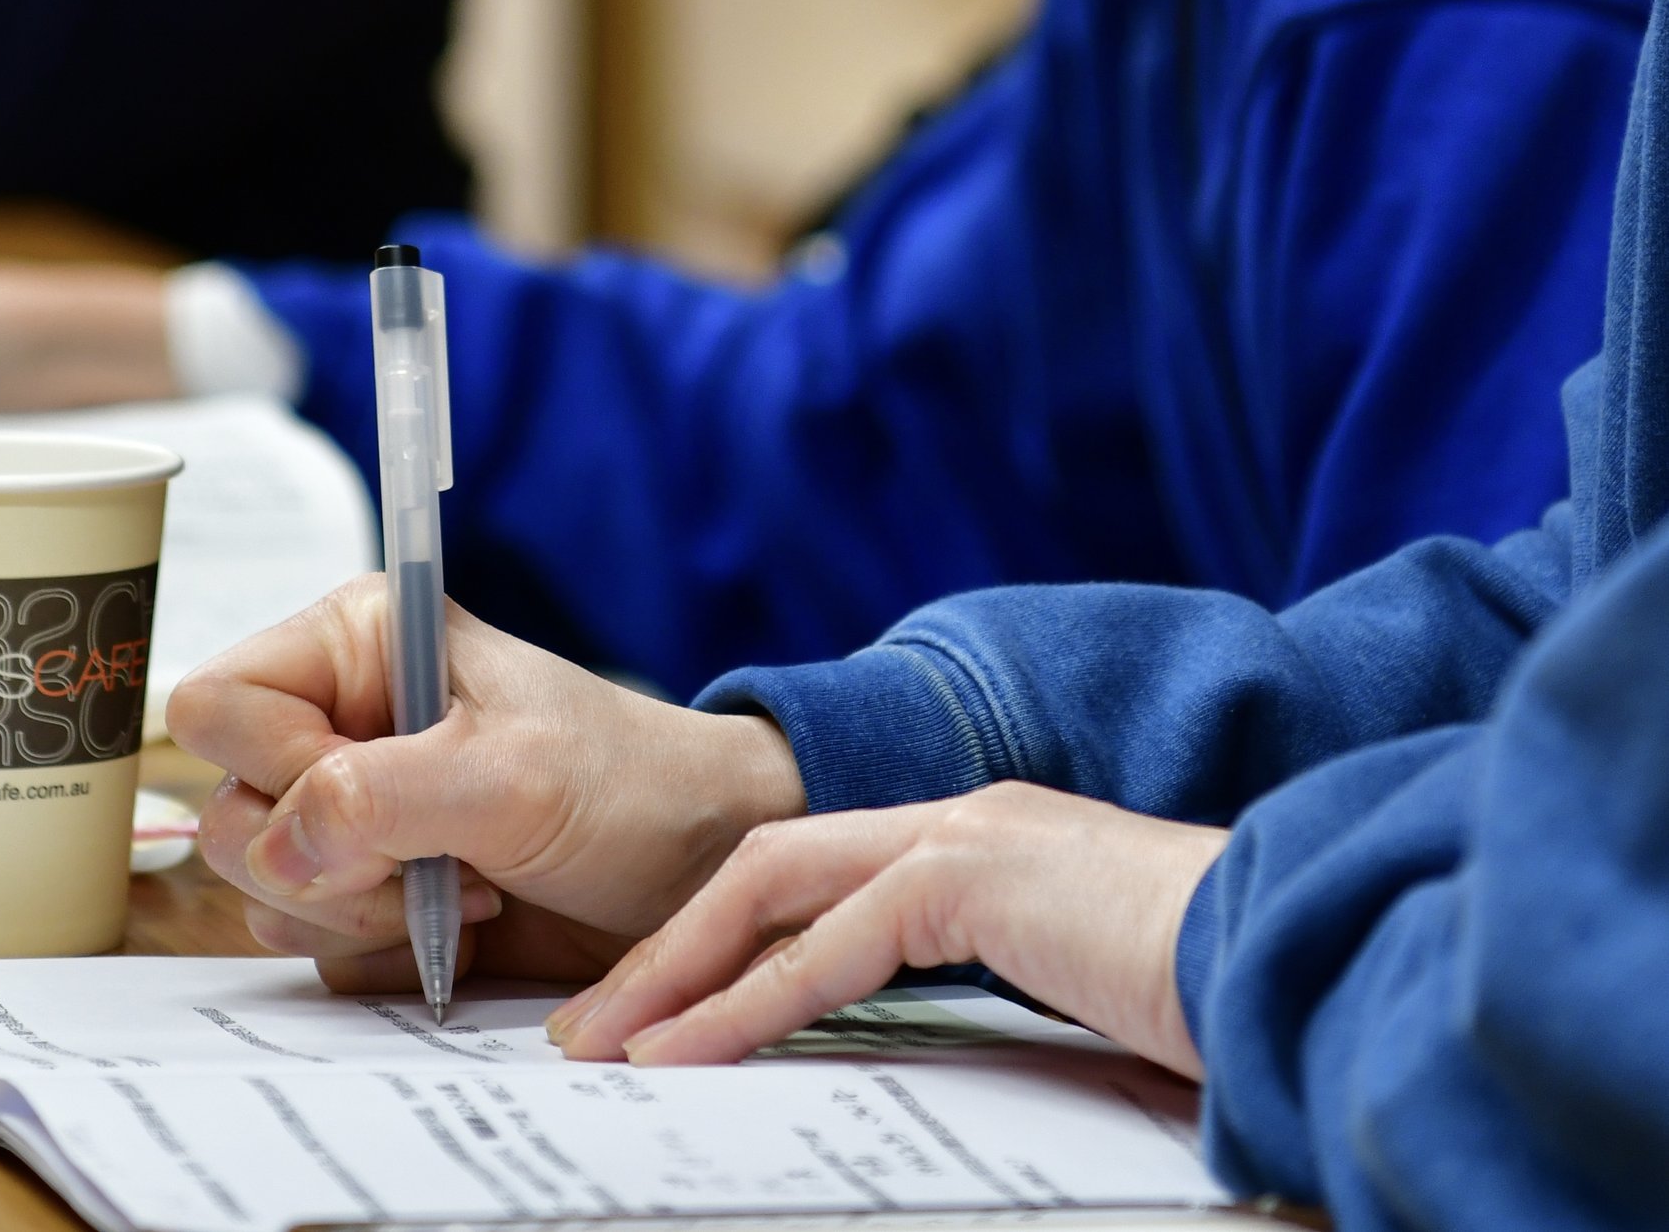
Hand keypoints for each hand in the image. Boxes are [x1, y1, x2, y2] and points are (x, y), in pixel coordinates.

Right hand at [167, 579, 807, 993]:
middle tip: (431, 864)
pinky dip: (383, 953)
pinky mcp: (368, 891)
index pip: (216, 705)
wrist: (702, 871)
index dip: (276, 767)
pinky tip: (467, 928)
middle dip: (326, 865)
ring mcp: (347, 814)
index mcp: (353, 647)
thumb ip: (375, 799)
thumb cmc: (627, 786)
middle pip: (226, 811)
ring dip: (359, 914)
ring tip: (467, 892)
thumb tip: (271, 846)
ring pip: (262, 889)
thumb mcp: (509, 777)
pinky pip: (312, 946)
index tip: (375, 799)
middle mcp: (334, 723)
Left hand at [546, 784, 1227, 1078]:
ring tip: (607, 1048)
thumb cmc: (1217, 998)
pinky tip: (689, 1052)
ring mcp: (972, 837)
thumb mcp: (1072, 1002)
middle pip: (765, 870)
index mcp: (980, 847)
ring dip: (680, 971)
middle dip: (667, 949)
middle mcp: (962, 824)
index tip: (652, 1015)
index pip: (810, 879)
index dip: (719, 942)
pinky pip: (836, 943)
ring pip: (776, 887)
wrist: (1316, 958)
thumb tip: (909, 1083)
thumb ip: (986, 1013)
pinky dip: (751, 1001)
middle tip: (591, 1030)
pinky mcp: (985, 876)